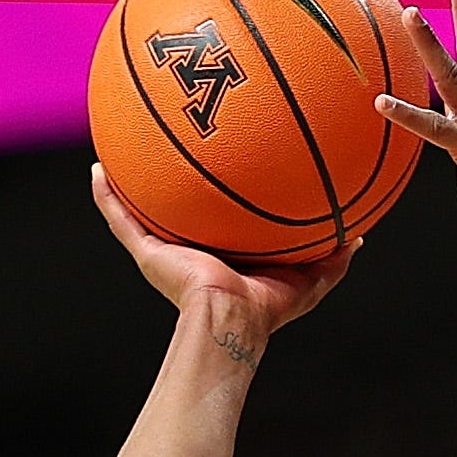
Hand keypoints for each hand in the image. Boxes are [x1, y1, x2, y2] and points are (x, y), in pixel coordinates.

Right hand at [90, 165, 354, 337]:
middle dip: (173, 175)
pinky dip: (106, 196)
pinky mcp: (147, 252)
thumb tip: (358, 238)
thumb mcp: (310, 278)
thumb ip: (333, 258)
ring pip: (142, 207)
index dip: (221, 190)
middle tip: (173, 137)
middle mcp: (191, 247)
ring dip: (131, 178)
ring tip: (123, 144)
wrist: (230, 319)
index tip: (225, 159)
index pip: (221, 215)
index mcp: (224, 252)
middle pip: (178, 205)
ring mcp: (165, 249)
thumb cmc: (267, 307)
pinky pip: (120, 217)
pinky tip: (97, 168)